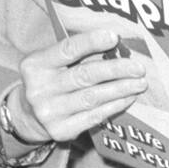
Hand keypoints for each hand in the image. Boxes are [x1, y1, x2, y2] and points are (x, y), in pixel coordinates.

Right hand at [9, 29, 149, 144]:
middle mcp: (39, 89)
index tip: (115, 37)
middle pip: (84, 76)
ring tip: (140, 83)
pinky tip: (128, 98)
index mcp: (35, 65)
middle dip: (116, 69)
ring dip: (121, 89)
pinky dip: (114, 105)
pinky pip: (94, 116)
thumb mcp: (51, 63)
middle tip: (139, 67)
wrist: (29, 116)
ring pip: (92, 97)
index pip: (66, 50)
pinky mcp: (61, 130)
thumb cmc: (50, 80)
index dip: (91, 42)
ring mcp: (49, 112)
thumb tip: (116, 43)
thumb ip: (76, 53)